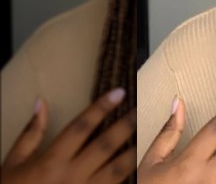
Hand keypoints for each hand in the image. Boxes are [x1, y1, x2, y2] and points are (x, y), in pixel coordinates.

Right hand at [0, 88, 135, 183]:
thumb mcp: (15, 162)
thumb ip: (31, 133)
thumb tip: (41, 102)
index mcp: (51, 160)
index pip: (81, 127)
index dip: (101, 108)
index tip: (119, 92)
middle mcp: (71, 175)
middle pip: (105, 145)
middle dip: (126, 125)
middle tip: (140, 107)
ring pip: (118, 169)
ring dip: (134, 151)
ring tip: (148, 134)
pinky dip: (129, 175)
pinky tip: (140, 164)